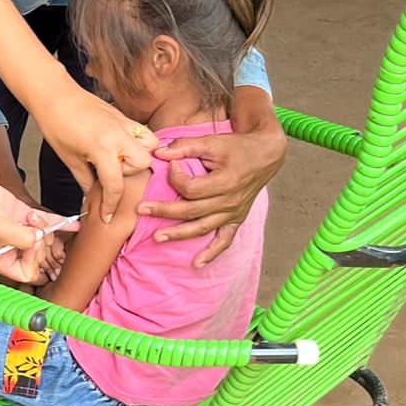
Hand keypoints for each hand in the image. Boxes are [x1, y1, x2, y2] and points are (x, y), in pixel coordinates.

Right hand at [0, 171, 60, 284]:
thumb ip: (21, 239)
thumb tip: (40, 239)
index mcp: (1, 262)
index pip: (28, 273)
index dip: (34, 260)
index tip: (32, 242)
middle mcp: (11, 250)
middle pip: (39, 256)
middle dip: (41, 241)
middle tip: (34, 228)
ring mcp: (18, 233)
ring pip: (44, 238)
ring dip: (44, 226)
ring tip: (31, 216)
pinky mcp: (22, 217)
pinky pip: (46, 223)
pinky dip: (60, 222)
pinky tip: (74, 223)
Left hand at [31, 86, 156, 221]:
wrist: (54, 95)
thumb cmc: (56, 124)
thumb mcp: (69, 159)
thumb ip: (86, 181)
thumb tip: (93, 197)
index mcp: (102, 148)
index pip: (116, 184)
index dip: (111, 204)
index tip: (108, 215)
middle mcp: (118, 134)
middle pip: (143, 163)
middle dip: (130, 174)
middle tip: (111, 174)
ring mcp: (123, 123)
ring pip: (150, 144)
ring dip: (139, 156)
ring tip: (119, 159)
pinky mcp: (123, 116)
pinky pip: (142, 132)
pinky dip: (137, 142)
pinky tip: (120, 148)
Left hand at [140, 117, 286, 267]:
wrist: (265, 155)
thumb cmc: (237, 147)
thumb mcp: (212, 142)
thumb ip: (185, 146)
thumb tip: (158, 153)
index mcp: (226, 181)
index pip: (191, 188)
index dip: (175, 178)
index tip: (170, 165)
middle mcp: (231, 201)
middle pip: (192, 211)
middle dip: (164, 211)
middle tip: (141, 210)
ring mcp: (234, 213)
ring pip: (202, 228)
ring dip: (179, 234)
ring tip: (157, 237)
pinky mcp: (236, 219)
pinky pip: (225, 240)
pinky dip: (212, 253)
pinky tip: (196, 263)